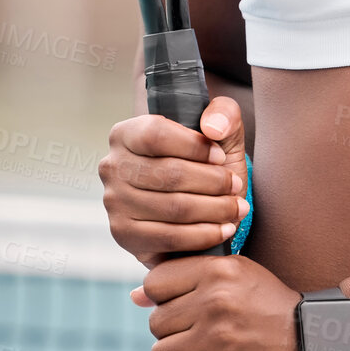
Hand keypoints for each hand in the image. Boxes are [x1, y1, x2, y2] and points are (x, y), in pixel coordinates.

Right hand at [99, 97, 249, 266]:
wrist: (193, 203)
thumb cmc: (202, 161)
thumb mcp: (218, 129)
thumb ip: (223, 112)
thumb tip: (213, 128)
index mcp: (125, 133)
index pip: (156, 135)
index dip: (194, 147)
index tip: (221, 156)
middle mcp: (112, 167)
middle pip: (169, 174)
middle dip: (213, 182)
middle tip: (236, 186)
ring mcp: (115, 203)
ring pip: (173, 208)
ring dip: (215, 210)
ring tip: (237, 207)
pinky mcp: (125, 235)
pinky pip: (170, 238)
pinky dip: (204, 235)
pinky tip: (224, 229)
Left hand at [132, 252, 313, 350]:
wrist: (316, 342)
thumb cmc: (272, 307)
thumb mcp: (237, 277)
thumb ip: (187, 280)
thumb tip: (134, 295)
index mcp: (218, 270)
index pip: (155, 283)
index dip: (164, 299)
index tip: (185, 308)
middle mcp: (214, 300)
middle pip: (155, 322)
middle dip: (172, 333)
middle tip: (199, 337)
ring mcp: (218, 336)